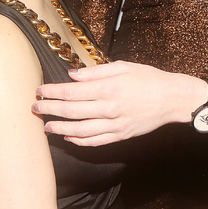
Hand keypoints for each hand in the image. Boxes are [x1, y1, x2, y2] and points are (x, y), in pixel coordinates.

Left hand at [32, 61, 203, 145]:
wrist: (172, 98)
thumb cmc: (149, 78)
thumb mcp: (123, 66)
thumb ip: (96, 71)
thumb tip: (73, 74)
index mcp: (108, 88)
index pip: (71, 92)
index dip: (52, 92)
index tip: (40, 90)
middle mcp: (108, 108)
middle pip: (71, 111)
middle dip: (49, 110)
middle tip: (35, 108)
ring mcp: (114, 124)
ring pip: (79, 130)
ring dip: (60, 128)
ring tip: (46, 126)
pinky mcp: (120, 135)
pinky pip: (95, 142)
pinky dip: (79, 141)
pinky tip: (69, 138)